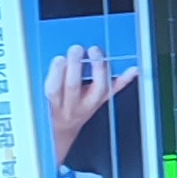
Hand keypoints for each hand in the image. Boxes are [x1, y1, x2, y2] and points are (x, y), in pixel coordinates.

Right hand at [45, 44, 136, 160]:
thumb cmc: (53, 107)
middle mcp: (72, 106)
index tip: (60, 59)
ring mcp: (89, 105)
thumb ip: (50, 81)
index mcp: (54, 104)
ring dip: (98, 69)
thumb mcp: (43, 99)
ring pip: (97, 89)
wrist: (64, 128)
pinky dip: (125, 79)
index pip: (53, 90)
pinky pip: (115, 91)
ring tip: (96, 53)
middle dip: (75, 66)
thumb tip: (57, 58)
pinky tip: (133, 70)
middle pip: (73, 87)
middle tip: (76, 49)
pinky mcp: (102, 103)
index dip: (56, 74)